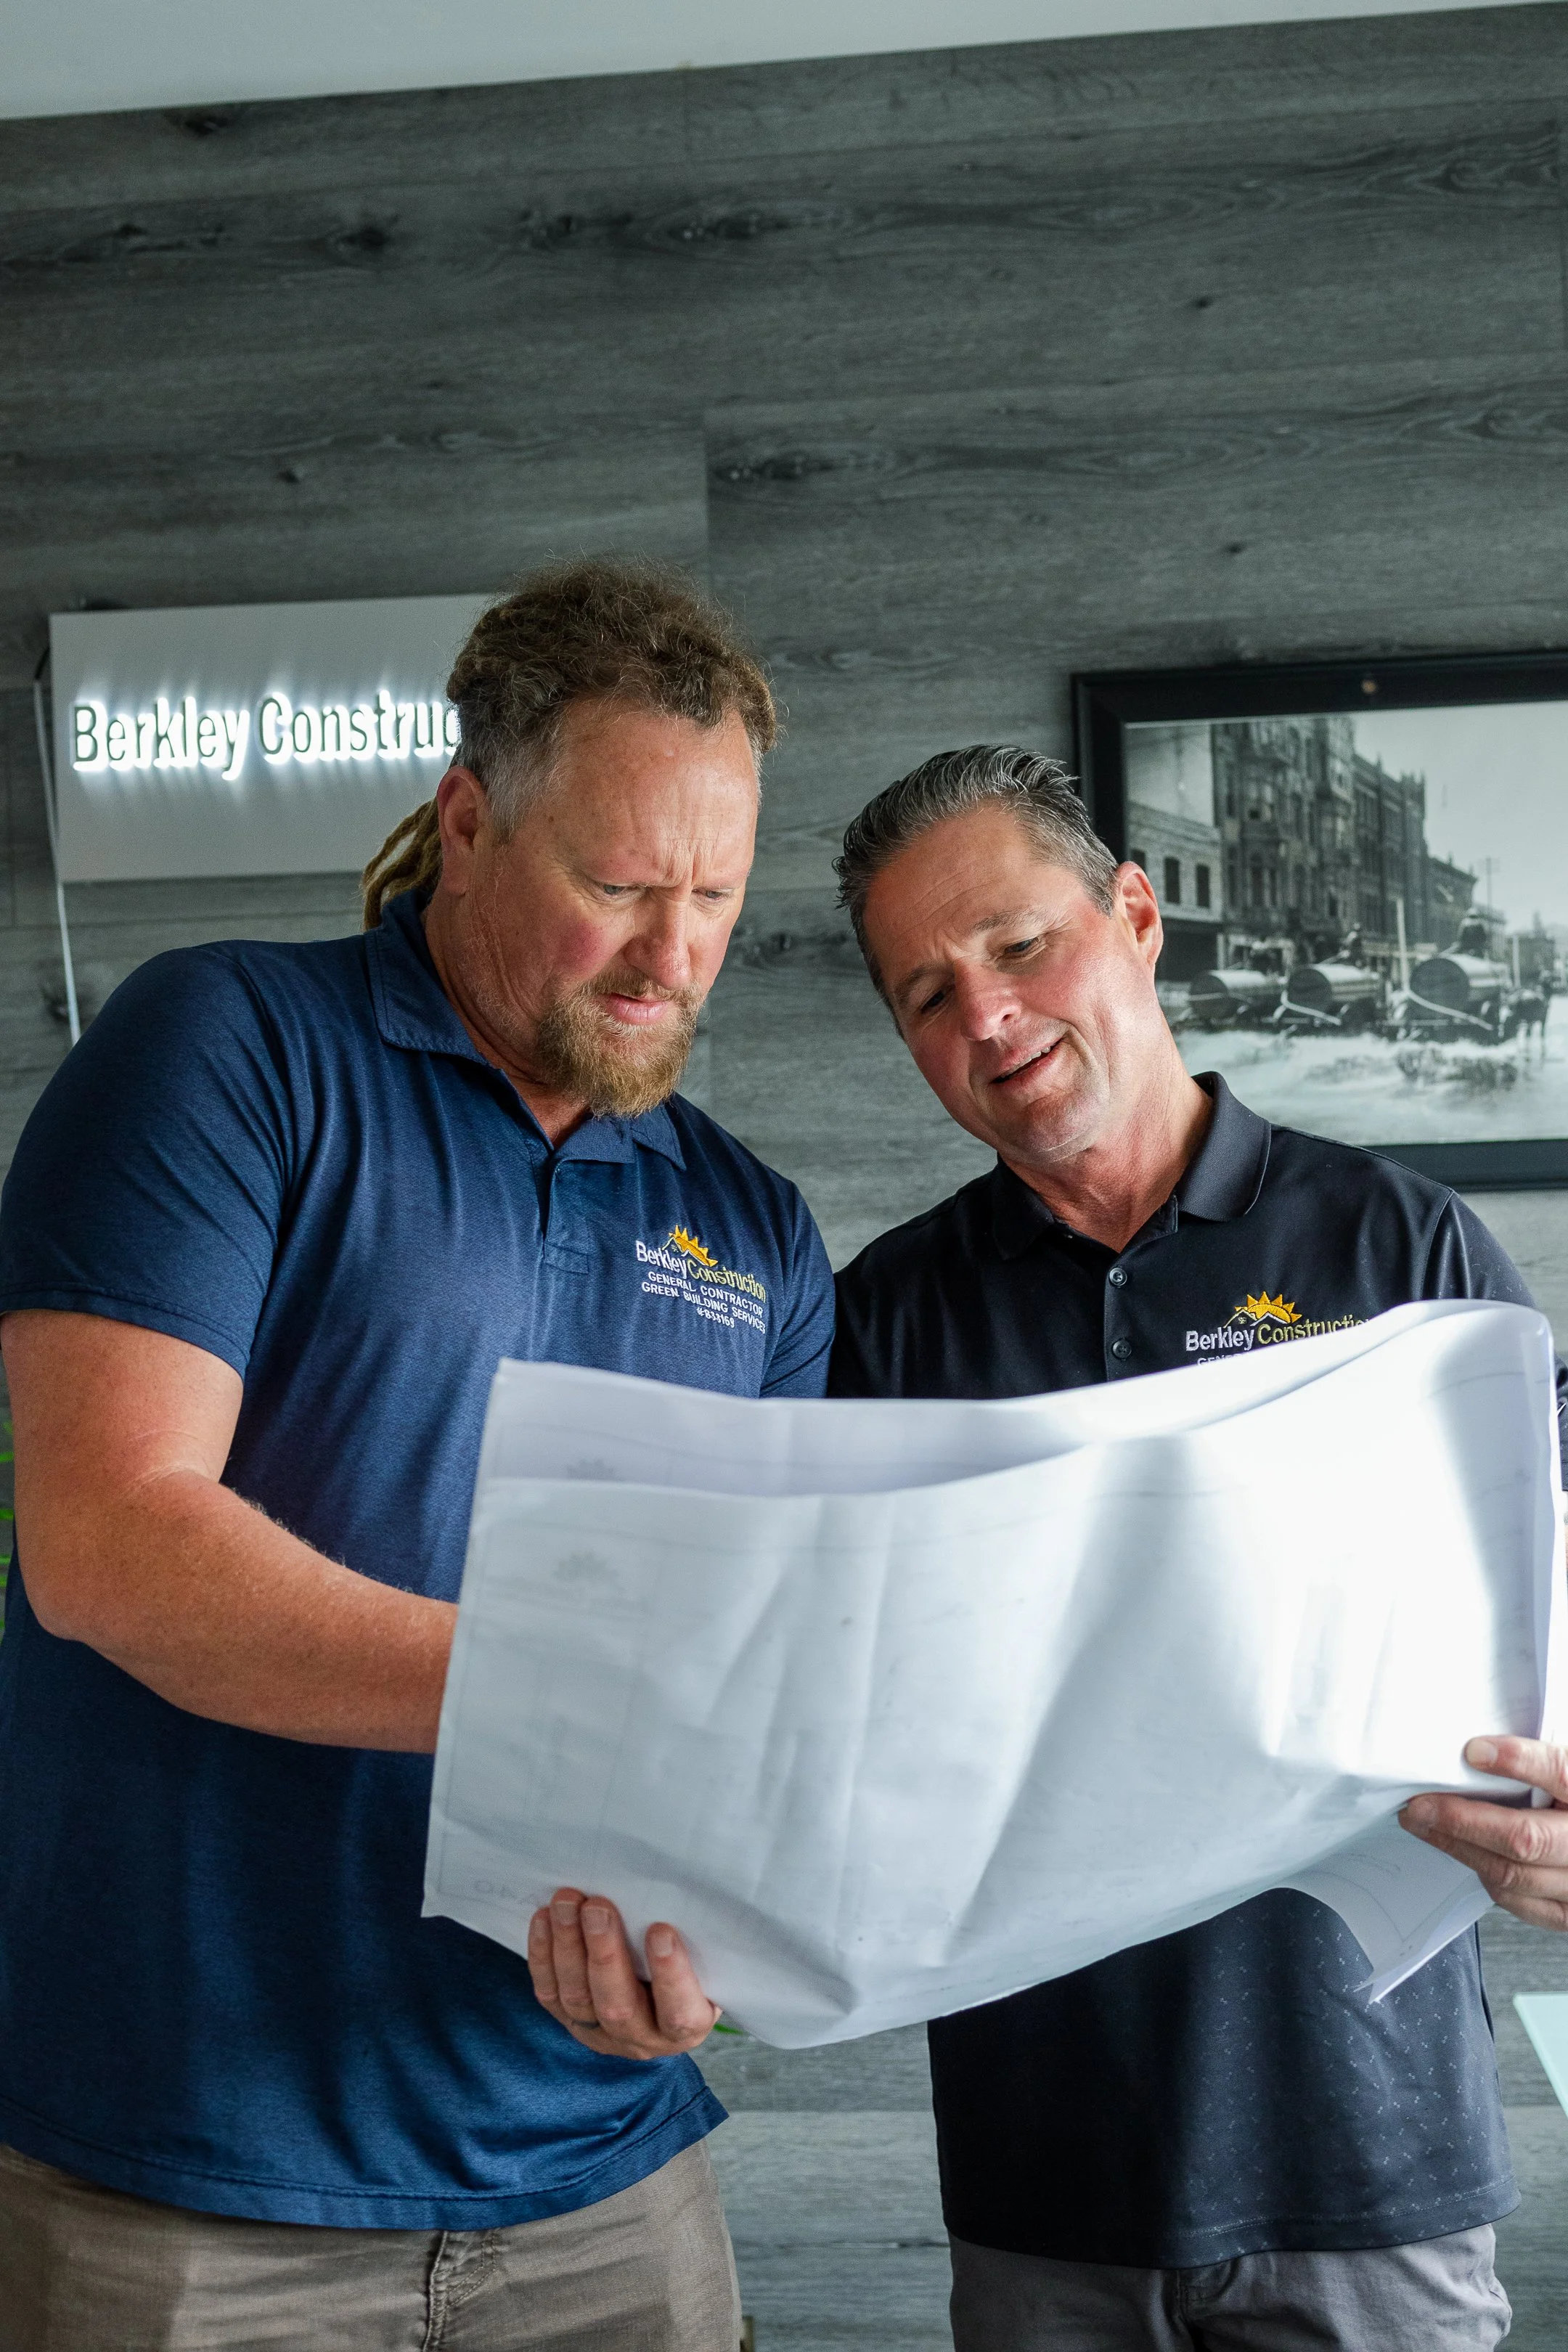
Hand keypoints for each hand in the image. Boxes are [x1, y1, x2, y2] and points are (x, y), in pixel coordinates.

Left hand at [527, 1887, 720, 2058]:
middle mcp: (643, 2038)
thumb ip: (699, 1942)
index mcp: (688, 2026)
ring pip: (578, 1999)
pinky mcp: (570, 2021)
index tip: (660, 1930)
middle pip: (618, 2007)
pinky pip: (550, 1994)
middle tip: (598, 1906)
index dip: (670, 1976)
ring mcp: (602, 2034)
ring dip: (568, 1946)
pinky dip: (543, 1955)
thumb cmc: (693, 1967)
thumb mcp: (708, 1961)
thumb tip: (686, 1896)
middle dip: (605, 1954)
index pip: (679, 2013)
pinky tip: (544, 1918)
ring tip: (566, 1902)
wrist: (662, 1996)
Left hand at [1401, 1737, 1567, 1930]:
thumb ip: (1546, 1754)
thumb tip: (1485, 1740)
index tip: (1474, 1750)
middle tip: (1419, 1803)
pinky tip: (1467, 1853)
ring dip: (1460, 1849)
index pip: (1563, 1773)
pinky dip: (1487, 1876)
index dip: (1520, 1761)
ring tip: (1426, 1826)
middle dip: (1462, 1820)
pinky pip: (1521, 1903)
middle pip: (1526, 1838)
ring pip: (1513, 1875)